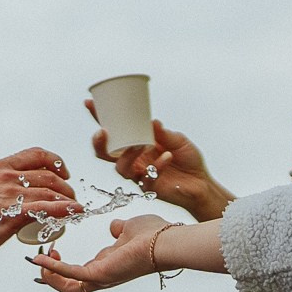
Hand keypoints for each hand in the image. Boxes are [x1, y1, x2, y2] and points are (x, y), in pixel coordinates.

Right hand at [0, 148, 80, 259]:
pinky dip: (66, 209)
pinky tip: (74, 211)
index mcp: (0, 168)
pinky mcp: (14, 212)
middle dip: (65, 186)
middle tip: (70, 196)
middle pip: (49, 174)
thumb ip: (4, 187)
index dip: (56, 161)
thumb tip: (22, 194)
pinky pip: (48, 207)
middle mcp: (7, 177)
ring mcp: (11, 194)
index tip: (63, 172)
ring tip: (73, 207)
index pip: (36, 154)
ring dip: (68, 199)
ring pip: (51, 191)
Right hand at [32, 214, 172, 291]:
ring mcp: (101, 278)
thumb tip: (115, 226)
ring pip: (67, 289)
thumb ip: (118, 229)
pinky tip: (40, 259)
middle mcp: (102, 276)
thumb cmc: (155, 235)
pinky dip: (53, 268)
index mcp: (107, 266)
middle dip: (50, 275)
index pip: (78, 273)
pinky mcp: (99, 274)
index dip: (61, 264)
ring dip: (49, 276)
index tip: (53, 248)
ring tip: (38, 260)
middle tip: (40, 259)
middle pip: (68, 287)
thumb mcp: (129, 228)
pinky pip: (70, 275)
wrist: (167, 241)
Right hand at [89, 108, 233, 220]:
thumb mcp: (178, 140)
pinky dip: (157, 165)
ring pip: (120, 168)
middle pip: (106, 153)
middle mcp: (134, 159)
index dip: (100, 118)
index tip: (90, 103)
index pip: (114, 131)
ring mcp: (139, 174)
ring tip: (141, 145)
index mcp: (136, 143)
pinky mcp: (149, 187)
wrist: (201, 183)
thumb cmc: (188, 160)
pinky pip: (146, 178)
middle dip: (99, 143)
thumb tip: (152, 122)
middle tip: (103, 133)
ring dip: (128, 155)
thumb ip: (164, 133)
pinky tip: (166, 156)